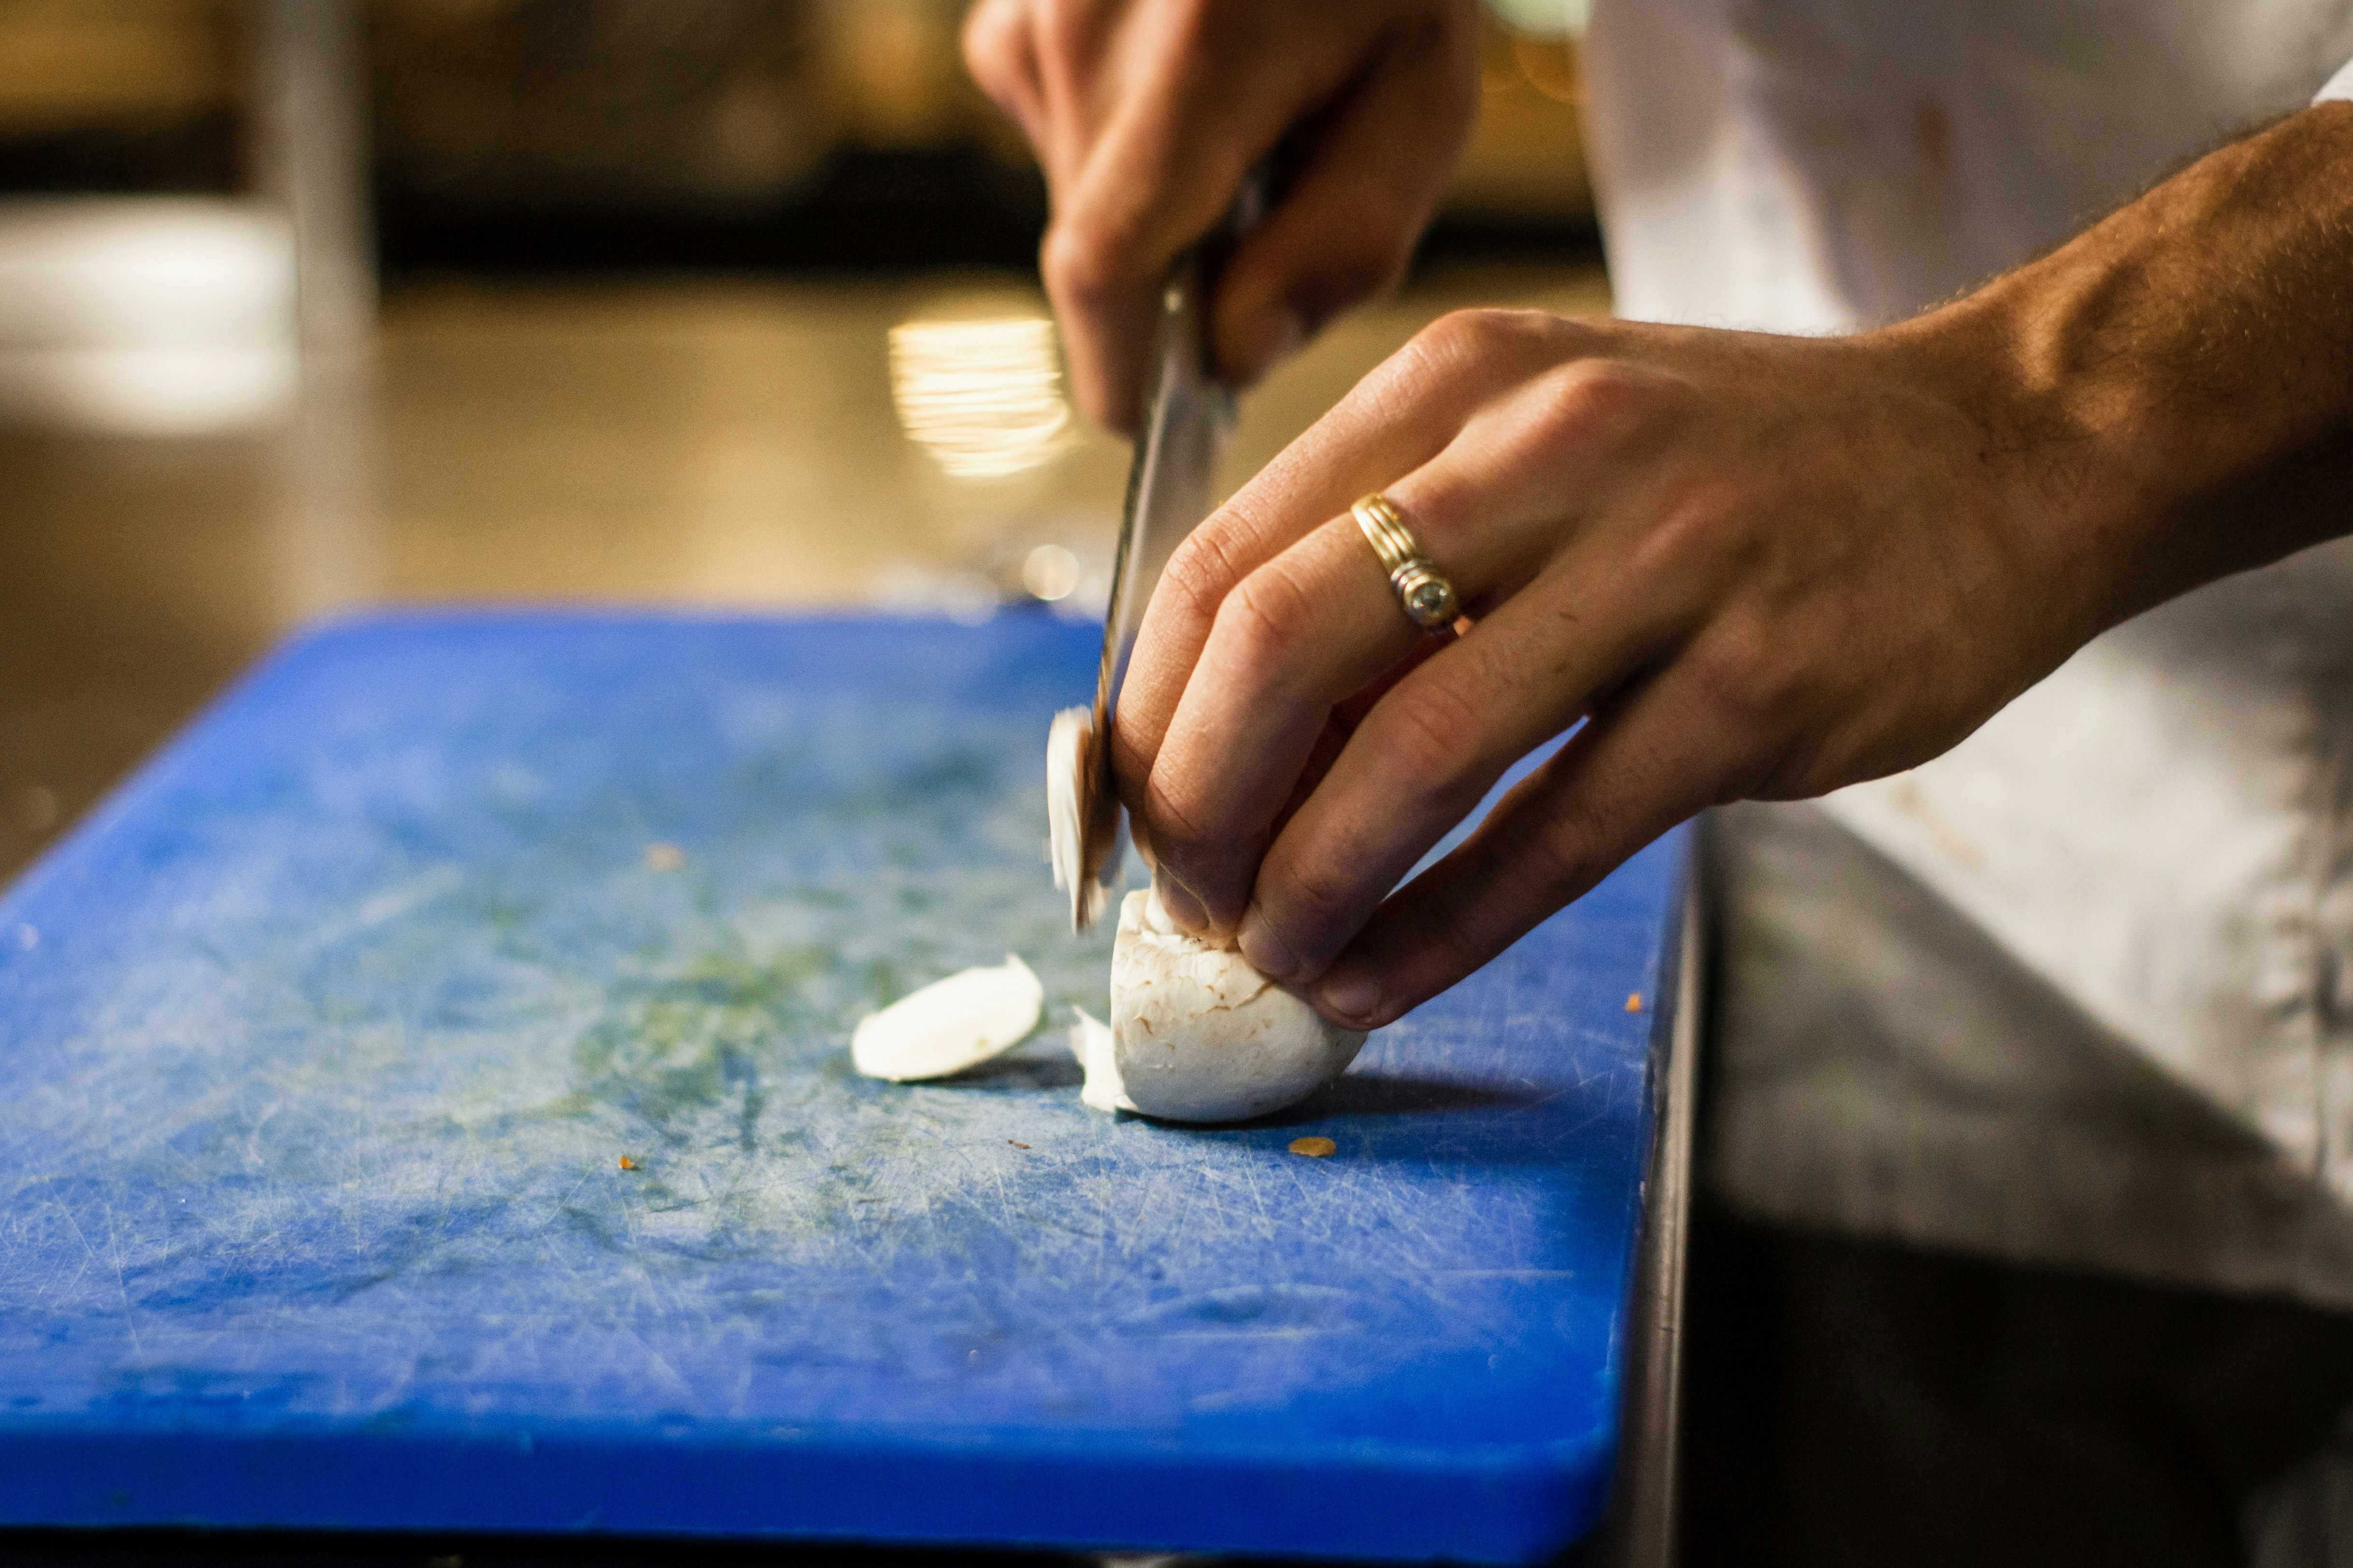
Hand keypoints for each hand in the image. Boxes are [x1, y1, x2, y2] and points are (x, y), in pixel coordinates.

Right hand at [962, 0, 1479, 429]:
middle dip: (1176, 280)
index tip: (1153, 424)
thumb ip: (1343, 242)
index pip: (1108, 265)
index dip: (1122, 369)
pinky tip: (1190, 92)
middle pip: (1098, 250)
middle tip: (1269, 220)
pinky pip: (1060, 144)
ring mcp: (1029, 17)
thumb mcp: (1421, 93)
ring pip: (1079, 203)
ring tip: (1243, 130)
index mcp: (1199, 46)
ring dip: (1158, 210)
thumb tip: (1234, 356)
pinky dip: (1126, 152)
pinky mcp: (1006, 23)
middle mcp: (1082, 26)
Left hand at [1111, 306, 2090, 1026]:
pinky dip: (1442, 933)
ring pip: (1414, 756)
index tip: (1135, 813)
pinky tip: (1381, 982)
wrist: (1996, 452)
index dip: (1149, 711)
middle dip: (1205, 806)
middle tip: (1193, 900)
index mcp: (1457, 383)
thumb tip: (1224, 736)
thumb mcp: (1539, 437)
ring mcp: (1662, 565)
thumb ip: (1386, 552)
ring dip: (1312, 886)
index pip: (1221, 558)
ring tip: (1273, 957)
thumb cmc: (1731, 469)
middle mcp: (1543, 448)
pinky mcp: (1754, 687)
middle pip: (1286, 651)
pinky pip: (1551, 840)